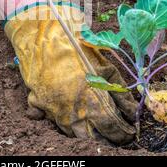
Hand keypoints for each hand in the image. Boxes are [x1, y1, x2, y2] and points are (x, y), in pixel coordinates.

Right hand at [4, 4, 136, 143]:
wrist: (40, 30)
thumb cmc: (75, 43)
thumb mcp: (103, 64)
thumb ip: (118, 91)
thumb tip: (130, 111)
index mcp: (89, 99)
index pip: (111, 127)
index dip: (123, 133)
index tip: (130, 132)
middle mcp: (70, 109)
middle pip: (92, 135)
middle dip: (107, 135)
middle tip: (116, 128)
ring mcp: (51, 109)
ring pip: (72, 132)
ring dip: (86, 130)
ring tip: (96, 120)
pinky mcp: (36, 103)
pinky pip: (53, 122)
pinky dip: (64, 121)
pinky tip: (72, 111)